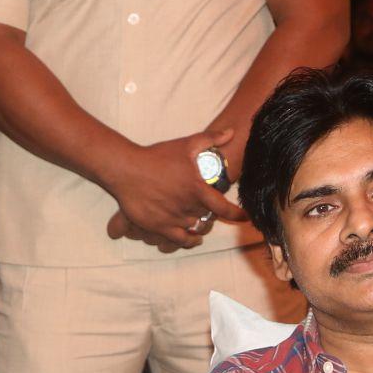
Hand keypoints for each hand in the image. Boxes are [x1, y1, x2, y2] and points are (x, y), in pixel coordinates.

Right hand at [99, 129, 245, 251]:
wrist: (128, 170)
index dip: (237, 214)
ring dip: (201, 226)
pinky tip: (193, 238)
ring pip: (196, 228)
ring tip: (202, 222)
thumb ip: (210, 139)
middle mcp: (188, 207)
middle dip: (212, 214)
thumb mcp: (186, 144)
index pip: (224, 208)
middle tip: (210, 210)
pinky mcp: (159, 227)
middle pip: (209, 218)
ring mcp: (174, 219)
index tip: (244, 216)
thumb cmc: (157, 157)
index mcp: (198, 189)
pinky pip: (180, 240)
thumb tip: (230, 132)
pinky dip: (189, 240)